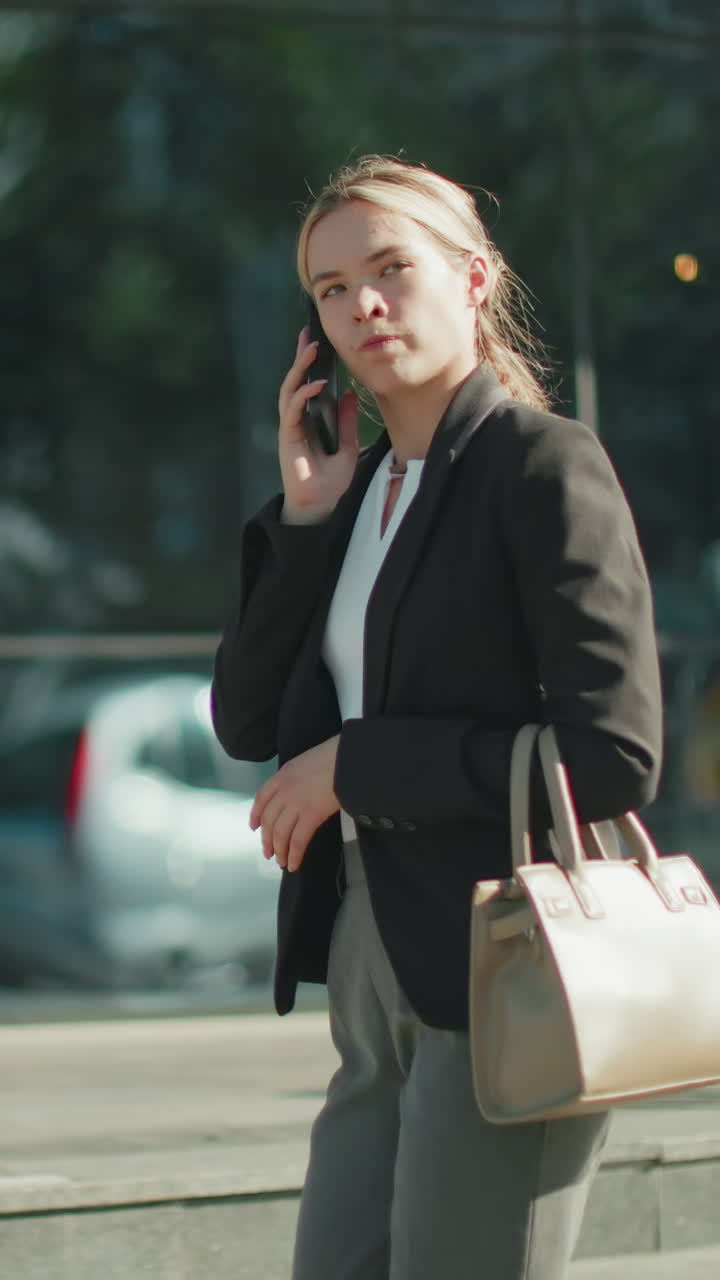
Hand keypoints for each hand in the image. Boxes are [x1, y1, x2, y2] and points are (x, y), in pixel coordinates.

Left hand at [249, 736, 340, 872]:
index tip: (254, 827)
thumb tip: (299, 792)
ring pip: (280, 833)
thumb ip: (298, 777)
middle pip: (269, 820)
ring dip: (279, 850)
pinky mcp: (311, 815)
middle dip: (267, 839)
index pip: (261, 798)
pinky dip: (294, 854)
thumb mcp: (308, 761)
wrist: (349, 758)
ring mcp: (296, 803)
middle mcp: (285, 790)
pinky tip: (293, 864)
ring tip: (281, 862)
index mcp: (283, 775)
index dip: (256, 815)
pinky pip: (298, 840)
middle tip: (268, 853)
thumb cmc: (335, 756)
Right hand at [278, 327, 358, 522]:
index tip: (316, 341)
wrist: (322, 505)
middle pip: (294, 381)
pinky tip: (317, 385)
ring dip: (300, 368)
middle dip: (300, 357)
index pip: (307, 385)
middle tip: (308, 334)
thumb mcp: (348, 446)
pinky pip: (293, 409)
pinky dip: (304, 395)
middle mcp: (297, 420)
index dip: (309, 364)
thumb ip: (347, 421)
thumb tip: (349, 394)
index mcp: (309, 420)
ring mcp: (290, 428)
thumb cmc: (332, 481)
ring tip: (312, 350)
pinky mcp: (288, 437)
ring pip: (289, 390)